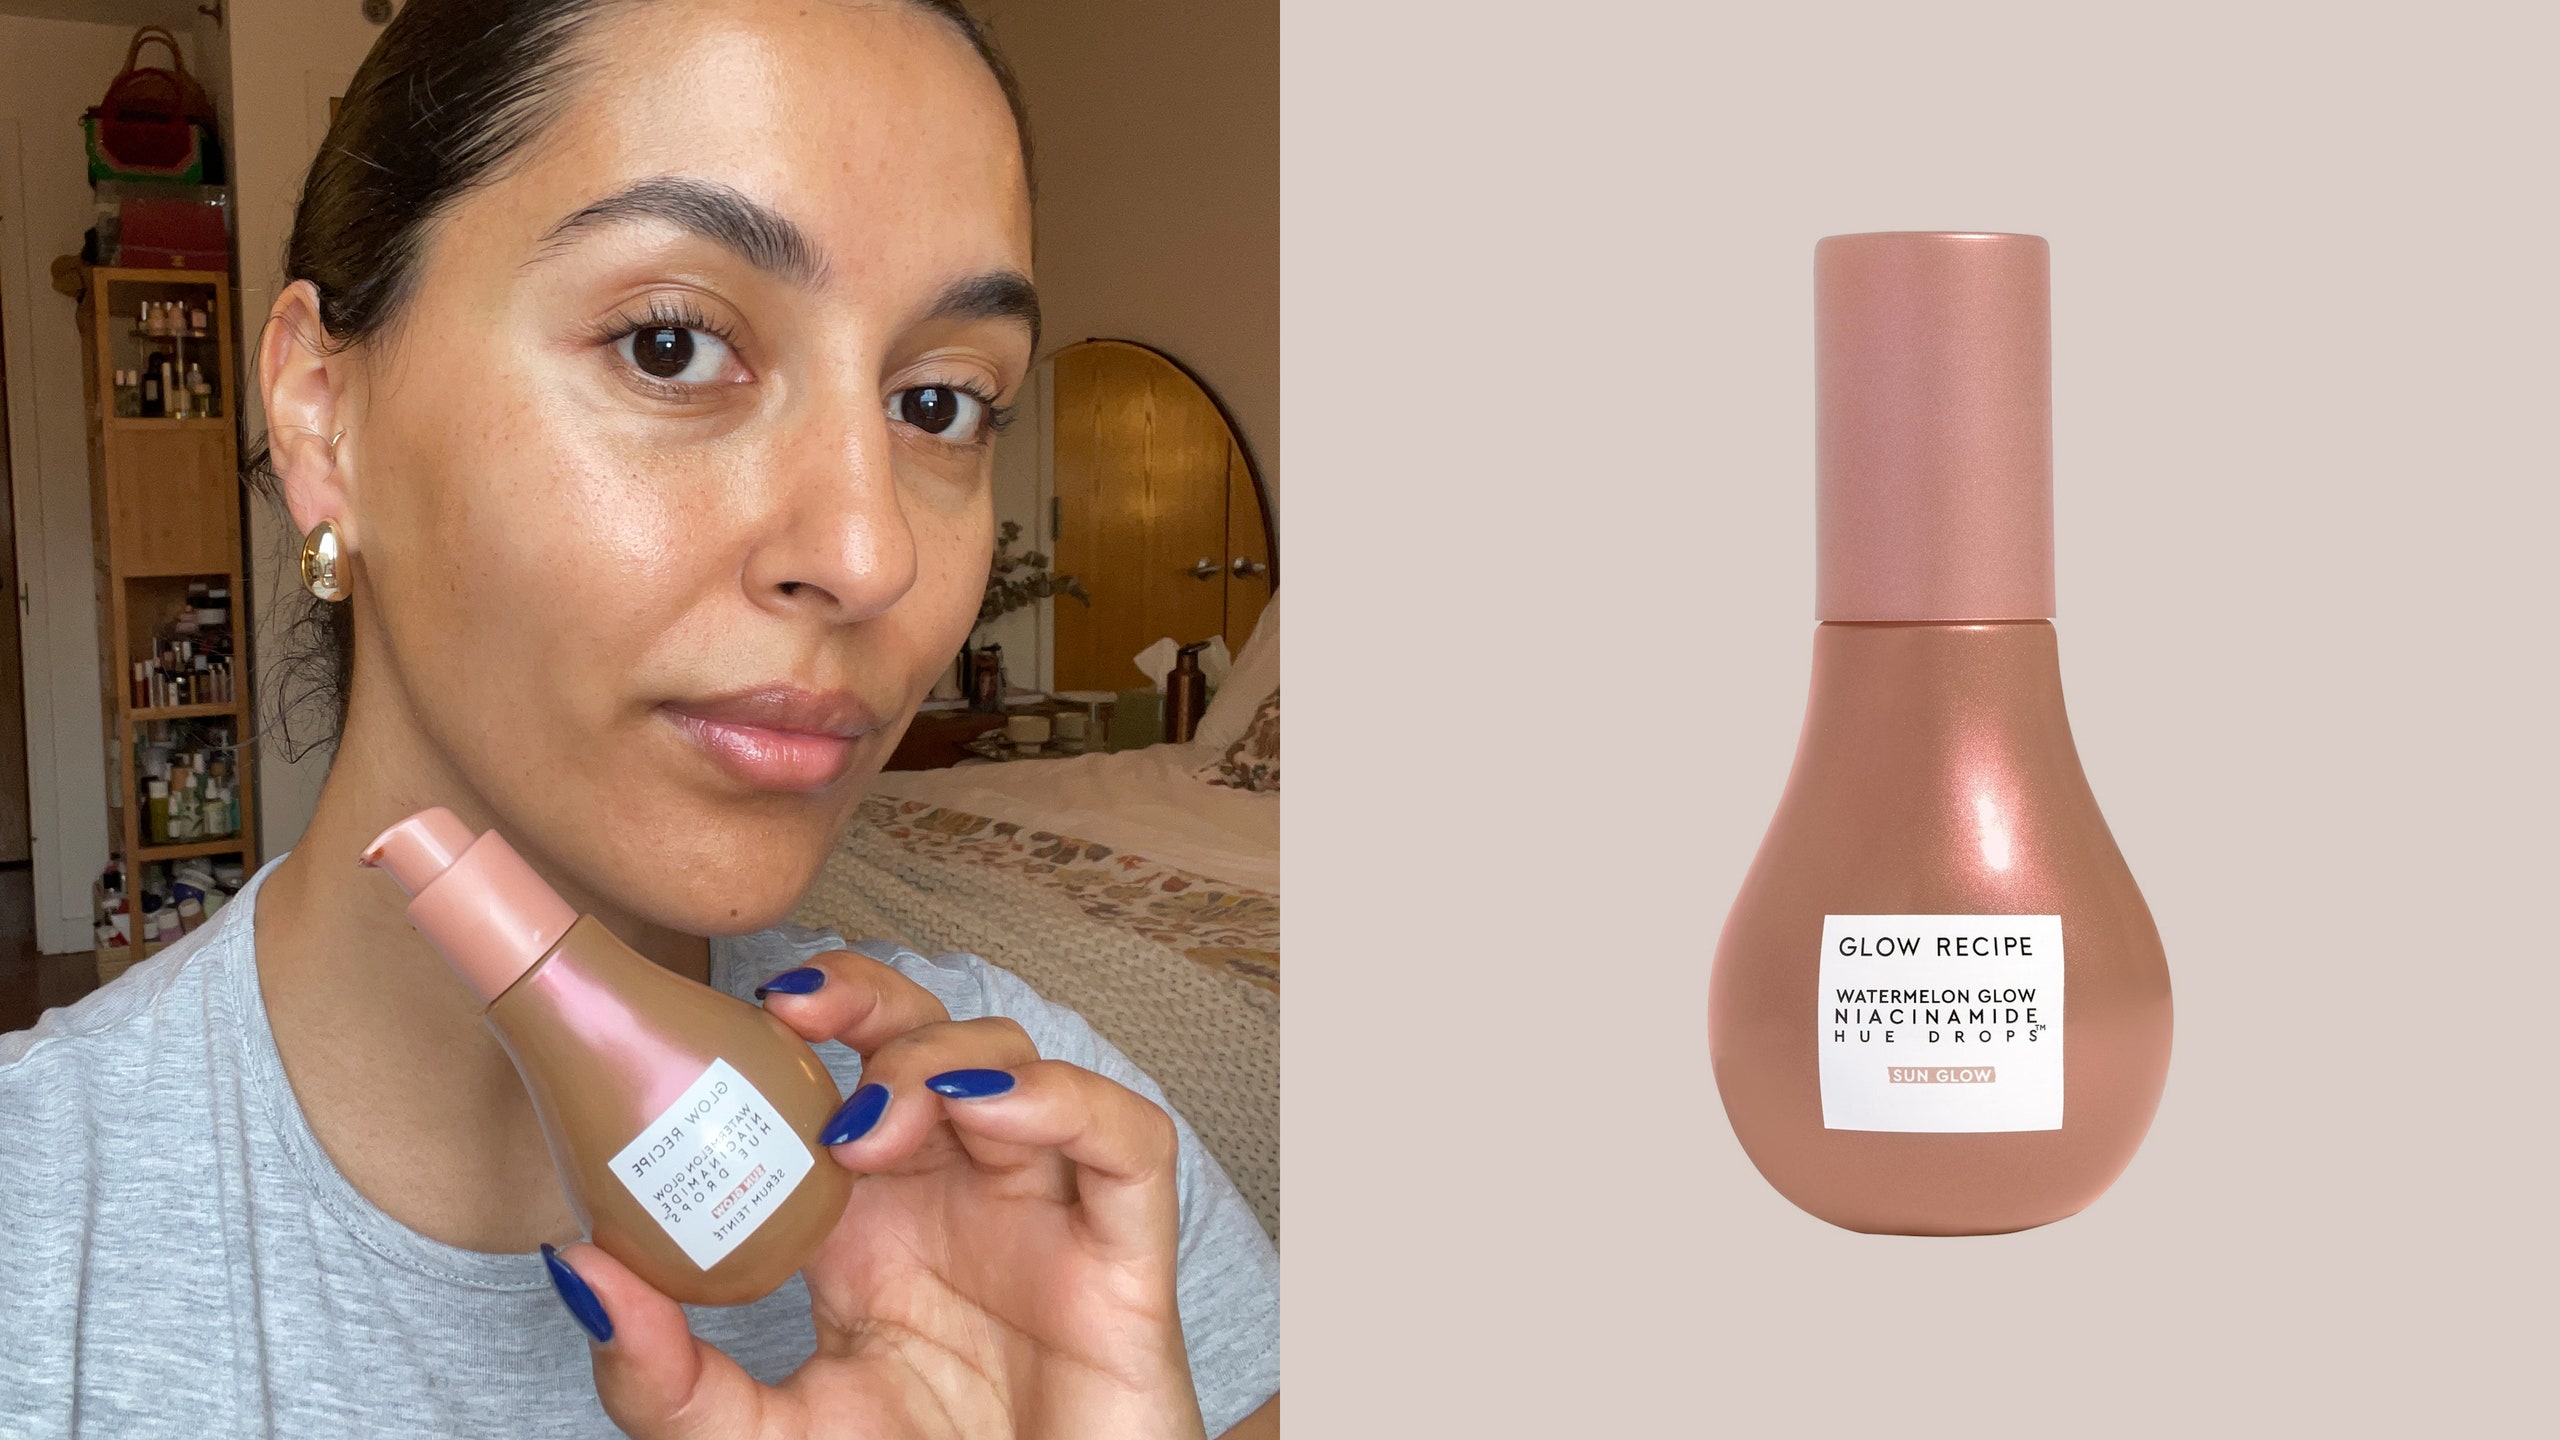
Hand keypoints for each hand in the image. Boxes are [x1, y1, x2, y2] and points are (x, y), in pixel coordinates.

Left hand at [546, 950, 1206, 1439]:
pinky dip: (1064, 1099)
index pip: (849, 1071)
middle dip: (870, 1001)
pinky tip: (988, 1109)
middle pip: (932, 1035)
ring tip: (872, 1125)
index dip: (815, 1013)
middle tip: (798, 1020)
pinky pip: (1127, 1139)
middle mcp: (958, 1197)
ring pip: (1021, 1065)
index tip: (745, 1008)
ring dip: (942, 1058)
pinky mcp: (1126, 1256)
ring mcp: (1045, 1217)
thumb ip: (666, 1378)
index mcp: (873, 1220)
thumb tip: (577, 1269)